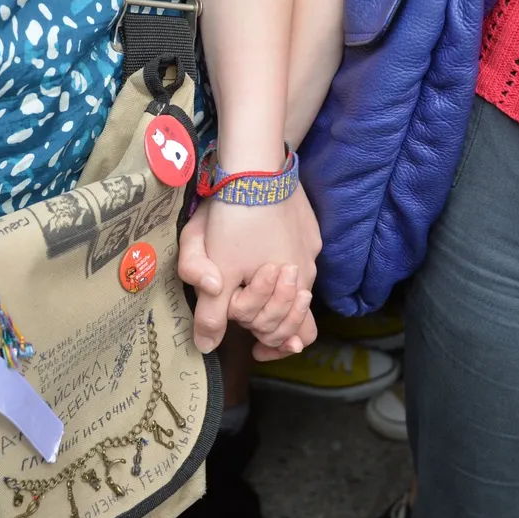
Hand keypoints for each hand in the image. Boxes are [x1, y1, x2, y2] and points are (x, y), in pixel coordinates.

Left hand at [178, 185, 320, 359]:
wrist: (256, 167)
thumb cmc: (236, 222)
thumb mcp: (217, 270)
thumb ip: (211, 313)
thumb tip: (206, 346)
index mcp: (291, 289)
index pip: (293, 334)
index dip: (272, 346)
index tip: (255, 349)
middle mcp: (309, 271)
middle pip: (301, 313)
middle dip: (278, 323)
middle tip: (254, 323)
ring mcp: (312, 246)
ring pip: (301, 283)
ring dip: (282, 295)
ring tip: (260, 291)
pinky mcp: (308, 225)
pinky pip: (300, 254)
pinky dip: (284, 264)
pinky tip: (263, 252)